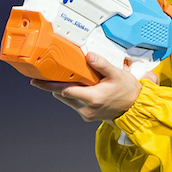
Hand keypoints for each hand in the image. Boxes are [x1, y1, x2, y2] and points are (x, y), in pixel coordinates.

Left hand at [30, 53, 156, 121]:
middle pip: (63, 95)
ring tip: (72, 80)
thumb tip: (89, 55)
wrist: (135, 107)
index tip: (36, 81)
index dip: (49, 85)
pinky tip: (82, 88)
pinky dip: (74, 96)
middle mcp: (87, 108)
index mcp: (93, 97)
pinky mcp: (87, 116)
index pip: (64, 90)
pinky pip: (75, 104)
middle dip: (57, 85)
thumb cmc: (128, 91)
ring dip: (66, 90)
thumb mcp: (118, 74)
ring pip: (68, 100)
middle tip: (52, 74)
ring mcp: (86, 114)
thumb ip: (102, 64)